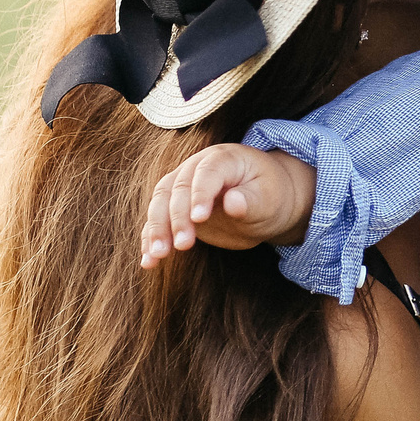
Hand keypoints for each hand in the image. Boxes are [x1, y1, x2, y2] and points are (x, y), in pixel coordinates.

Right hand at [139, 142, 316, 266]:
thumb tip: (233, 203)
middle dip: (176, 218)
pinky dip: (150, 240)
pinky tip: (149, 262)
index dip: (200, 194)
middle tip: (182, 245)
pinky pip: (157, 221)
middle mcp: (196, 167)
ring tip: (157, 256)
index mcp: (223, 159)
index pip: (206, 174)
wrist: (264, 199)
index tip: (199, 219)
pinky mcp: (175, 208)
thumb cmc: (270, 195)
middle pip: (177, 189)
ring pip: (160, 203)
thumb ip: (251, 200)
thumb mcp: (269, 198)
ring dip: (156, 230)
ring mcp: (182, 186)